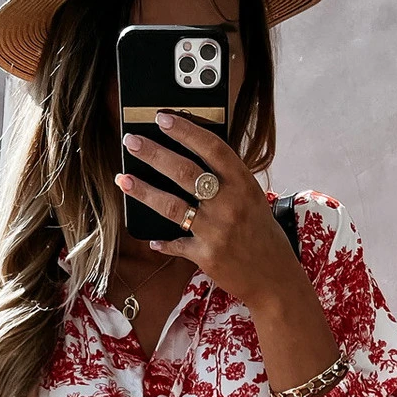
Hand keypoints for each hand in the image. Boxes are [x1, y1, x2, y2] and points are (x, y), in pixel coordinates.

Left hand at [115, 110, 308, 311]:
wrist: (274, 277)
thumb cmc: (261, 233)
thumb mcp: (252, 198)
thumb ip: (227, 180)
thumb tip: (191, 156)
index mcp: (243, 183)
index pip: (212, 148)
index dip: (185, 131)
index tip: (162, 118)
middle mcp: (229, 204)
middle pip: (184, 172)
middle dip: (153, 154)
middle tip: (131, 141)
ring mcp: (216, 231)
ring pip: (171, 205)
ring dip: (143, 191)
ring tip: (123, 179)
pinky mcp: (206, 256)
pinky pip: (175, 244)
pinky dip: (162, 241)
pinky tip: (151, 238)